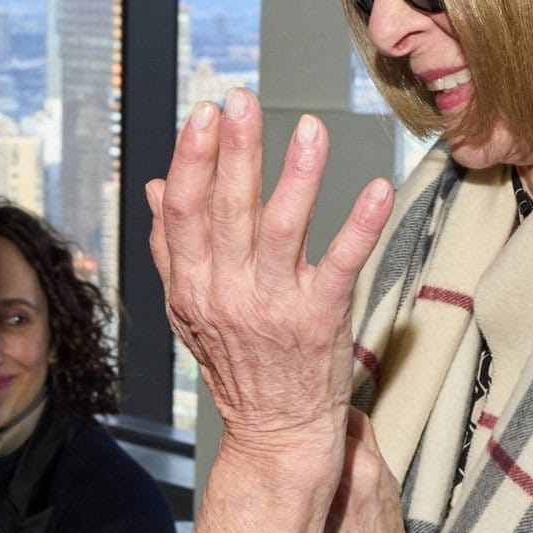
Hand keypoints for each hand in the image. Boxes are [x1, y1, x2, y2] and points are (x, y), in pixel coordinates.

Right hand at [148, 90, 391, 462]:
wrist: (276, 432)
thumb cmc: (237, 364)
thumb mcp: (189, 308)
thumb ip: (172, 247)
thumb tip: (155, 187)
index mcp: (192, 285)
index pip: (184, 212)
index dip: (192, 159)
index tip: (203, 113)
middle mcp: (227, 294)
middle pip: (228, 211)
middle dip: (234, 151)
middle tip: (240, 100)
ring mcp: (274, 308)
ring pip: (283, 231)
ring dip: (297, 177)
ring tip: (309, 129)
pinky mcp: (320, 321)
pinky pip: (342, 266)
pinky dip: (359, 227)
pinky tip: (376, 190)